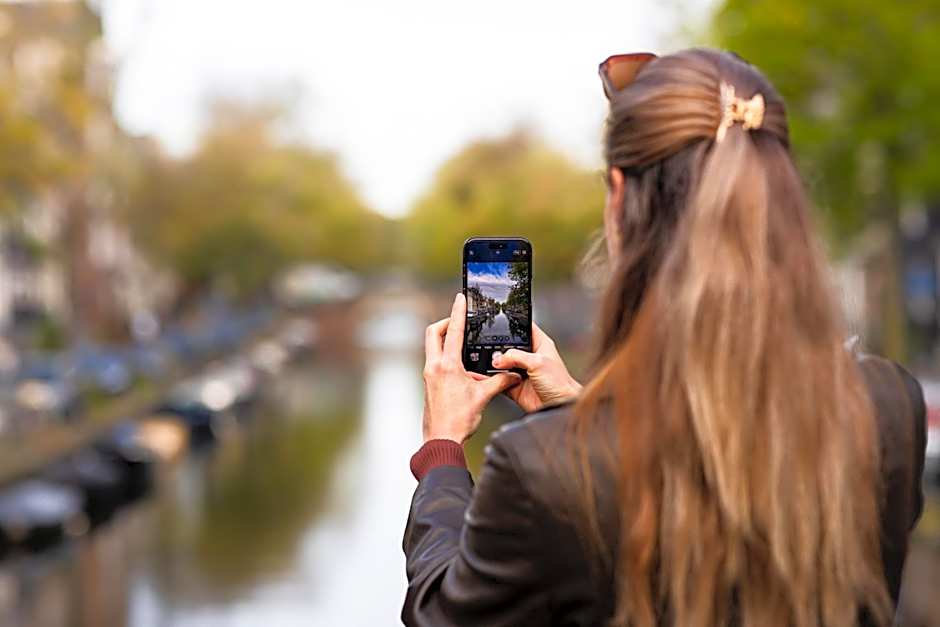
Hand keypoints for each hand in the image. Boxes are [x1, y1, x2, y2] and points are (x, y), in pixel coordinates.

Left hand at [422, 293, 520, 443]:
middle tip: (458, 320)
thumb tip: (513, 374)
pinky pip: (436, 361)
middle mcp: (434, 367)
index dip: (458, 311)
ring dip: (445, 340)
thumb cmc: (459, 420)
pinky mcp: (429, 384)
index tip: (461, 298)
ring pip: (433, 347)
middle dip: (445, 322)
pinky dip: (446, 356)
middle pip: (433, 333)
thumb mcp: (483, 397)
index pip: (453, 331)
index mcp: (447, 365)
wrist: (441, 440)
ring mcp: (429, 375)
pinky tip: (462, 366)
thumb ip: (499, 381)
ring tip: (464, 342)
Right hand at [491, 323, 581, 412]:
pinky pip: (499, 380)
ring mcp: (522, 371)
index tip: (501, 323)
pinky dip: (493, 379)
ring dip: (495, 365)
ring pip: (502, 364)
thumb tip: (498, 358)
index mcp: (540, 345)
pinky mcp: (515, 385)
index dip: (514, 324)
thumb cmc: (560, 383)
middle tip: (492, 351)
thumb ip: (516, 356)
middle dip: (499, 348)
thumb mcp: (538, 362)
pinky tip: (489, 377)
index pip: (525, 329)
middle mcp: (530, 357)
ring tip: (490, 364)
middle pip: (509, 347)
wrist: (559, 405)